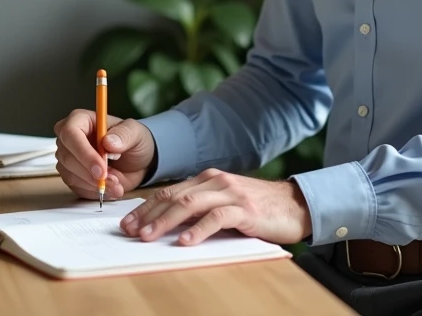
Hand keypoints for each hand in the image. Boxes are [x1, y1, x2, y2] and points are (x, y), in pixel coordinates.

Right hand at [52, 110, 155, 200]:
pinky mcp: (72, 176)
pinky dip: (94, 191)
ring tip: (117, 184)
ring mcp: (68, 158)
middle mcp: (69, 139)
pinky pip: (76, 187)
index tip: (101, 168)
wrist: (136, 162)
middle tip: (113, 180)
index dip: (84, 152)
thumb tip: (108, 142)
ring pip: (70, 175)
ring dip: (95, 184)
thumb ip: (124, 135)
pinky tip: (110, 188)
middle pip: (67, 157)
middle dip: (90, 173)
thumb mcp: (136, 133)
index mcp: (81, 120)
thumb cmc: (133, 141)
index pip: (70, 133)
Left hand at [120, 168, 311, 246]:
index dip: (145, 208)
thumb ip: (200, 209)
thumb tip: (166, 224)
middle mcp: (215, 182)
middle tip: (130, 231)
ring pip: (189, 205)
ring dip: (165, 221)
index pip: (169, 192)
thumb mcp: (223, 204)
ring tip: (148, 236)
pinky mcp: (244, 209)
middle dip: (148, 215)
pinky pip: (217, 218)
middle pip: (173, 196)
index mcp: (207, 179)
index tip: (127, 223)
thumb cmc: (256, 209)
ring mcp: (230, 193)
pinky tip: (185, 242)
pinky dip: (199, 230)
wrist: (294, 205)